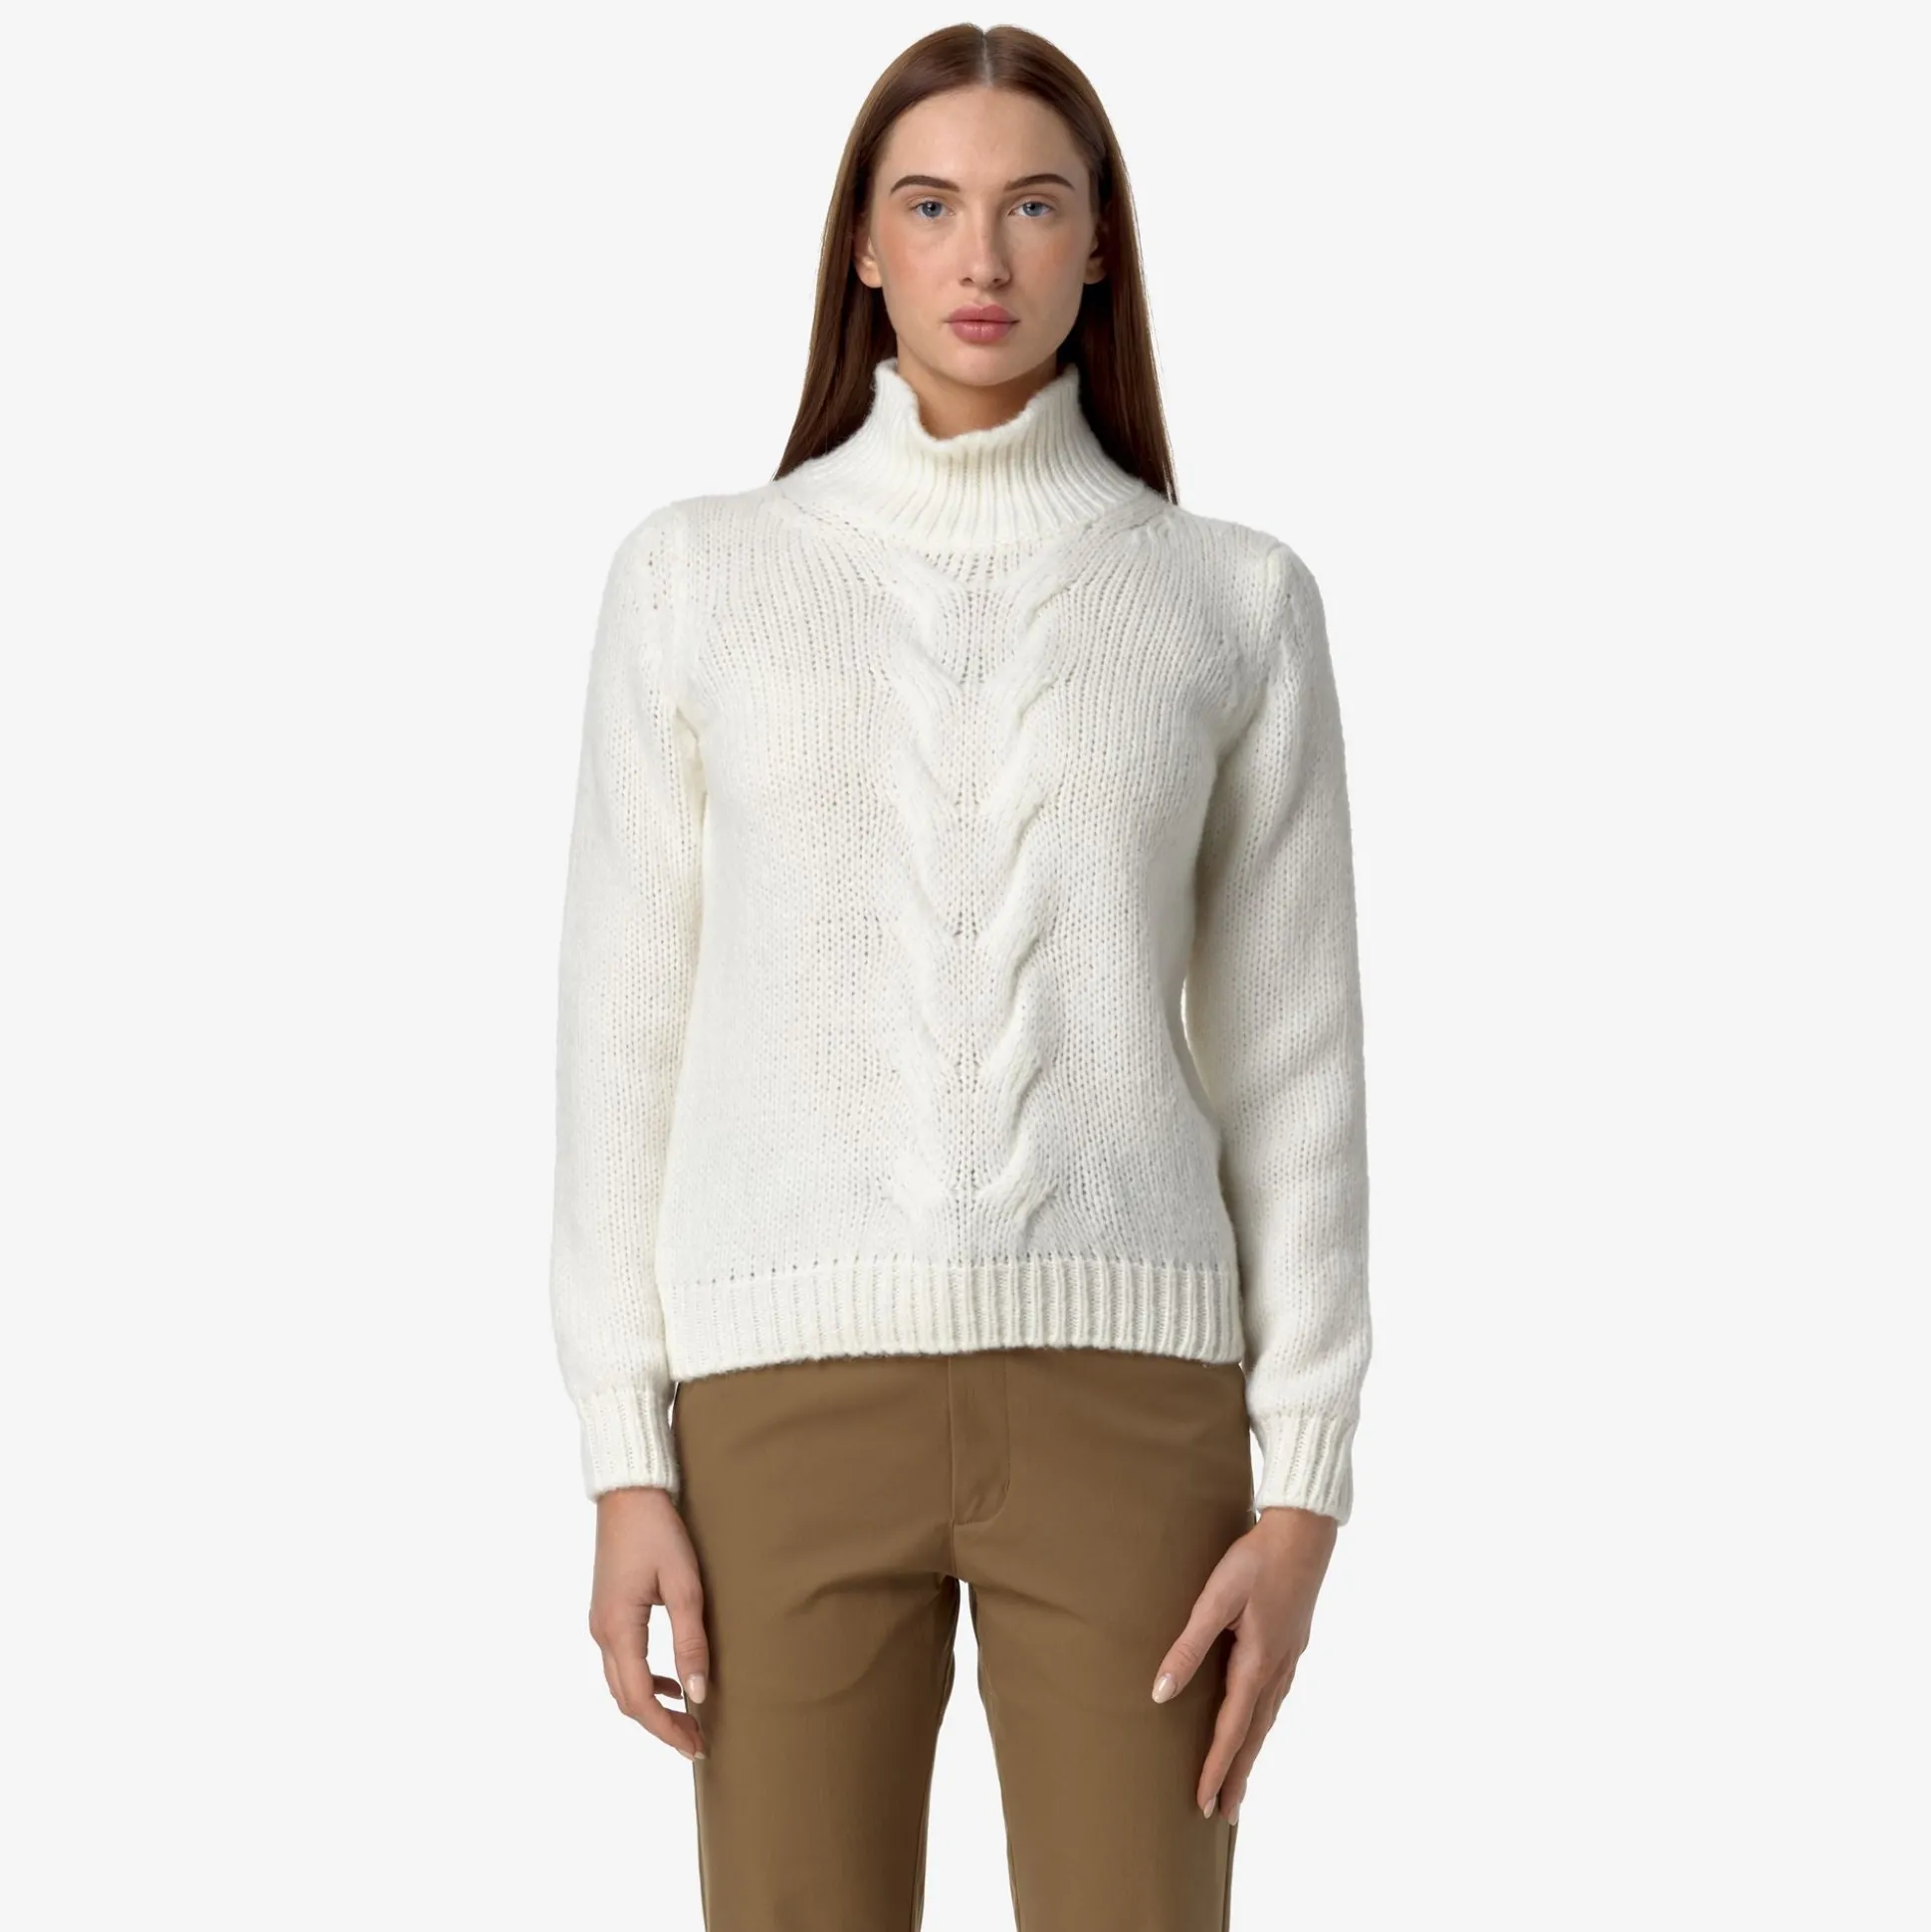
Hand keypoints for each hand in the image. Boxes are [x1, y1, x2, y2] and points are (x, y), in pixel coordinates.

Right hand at [589, 1485, 711, 1761]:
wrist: (628, 1493)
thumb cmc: (658, 1532)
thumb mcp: (684, 1585)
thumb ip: (690, 1641)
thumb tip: (697, 1694)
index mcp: (617, 1630)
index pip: (640, 1699)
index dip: (667, 1729)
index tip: (696, 1746)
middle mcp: (601, 1633)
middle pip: (626, 1699)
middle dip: (660, 1725)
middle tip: (697, 1740)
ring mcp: (600, 1623)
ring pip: (621, 1683)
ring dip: (652, 1705)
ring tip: (688, 1717)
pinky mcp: (607, 1613)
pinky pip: (622, 1662)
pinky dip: (645, 1680)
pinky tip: (672, 1680)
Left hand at [1150, 1504, 1337, 1821]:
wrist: (1304, 1532)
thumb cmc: (1255, 1560)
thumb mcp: (1215, 1600)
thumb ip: (1188, 1646)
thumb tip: (1161, 1693)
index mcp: (1256, 1664)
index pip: (1231, 1731)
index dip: (1216, 1769)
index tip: (1203, 1803)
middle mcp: (1276, 1671)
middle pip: (1253, 1736)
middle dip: (1237, 1776)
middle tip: (1225, 1815)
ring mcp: (1289, 1660)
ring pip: (1267, 1720)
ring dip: (1250, 1754)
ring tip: (1238, 1781)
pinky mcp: (1292, 1646)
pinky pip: (1274, 1700)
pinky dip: (1262, 1725)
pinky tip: (1257, 1723)